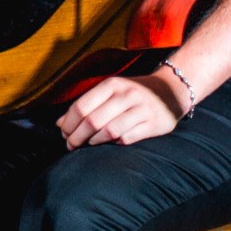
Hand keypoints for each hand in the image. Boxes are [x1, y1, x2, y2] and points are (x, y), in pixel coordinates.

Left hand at [58, 73, 182, 149]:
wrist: (171, 91)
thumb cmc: (133, 93)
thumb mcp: (110, 91)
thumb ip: (87, 104)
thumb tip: (60, 123)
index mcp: (112, 85)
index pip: (82, 106)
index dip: (68, 123)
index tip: (63, 133)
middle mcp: (126, 95)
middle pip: (93, 121)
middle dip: (77, 136)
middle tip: (70, 145)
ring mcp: (141, 110)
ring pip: (109, 131)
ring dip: (94, 142)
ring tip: (87, 145)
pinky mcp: (153, 124)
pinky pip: (127, 138)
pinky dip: (115, 143)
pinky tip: (109, 144)